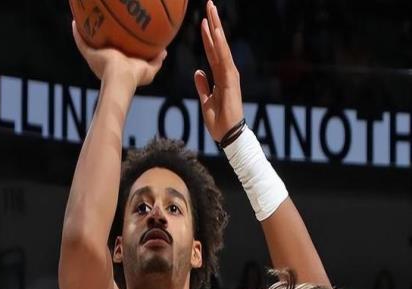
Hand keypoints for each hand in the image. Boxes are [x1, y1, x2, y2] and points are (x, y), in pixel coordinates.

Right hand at [72, 21, 166, 90]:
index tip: (121, 34)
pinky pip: (81, 42)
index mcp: (119, 64)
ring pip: (90, 43)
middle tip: (103, 24)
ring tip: (86, 19)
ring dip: (87, 32)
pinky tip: (75, 21)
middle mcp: (106, 61)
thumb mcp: (150, 69)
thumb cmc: (135, 77)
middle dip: (102, 36)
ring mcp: (96, 58)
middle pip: (103, 46)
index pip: (118, 53)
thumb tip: (164, 51)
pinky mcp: (90, 55)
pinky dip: (77, 33)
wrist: (121, 78)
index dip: (119, 44)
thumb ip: (156, 61)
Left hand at [194, 1, 243, 141]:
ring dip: (216, 28)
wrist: (228, 135)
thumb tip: (198, 71)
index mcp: (220, 77)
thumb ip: (202, 86)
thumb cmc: (219, 122)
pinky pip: (224, 60)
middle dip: (213, 24)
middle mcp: (226, 73)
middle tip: (209, 4)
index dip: (207, 37)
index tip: (203, 21)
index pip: (212, 53)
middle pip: (218, 44)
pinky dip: (220, 45)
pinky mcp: (231, 81)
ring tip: (211, 10)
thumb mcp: (205, 102)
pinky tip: (216, 32)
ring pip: (222, 47)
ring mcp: (230, 75)